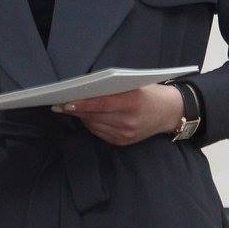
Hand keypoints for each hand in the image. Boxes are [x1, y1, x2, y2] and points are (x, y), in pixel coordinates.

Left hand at [51, 84, 182, 145]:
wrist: (169, 112)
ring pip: (94, 125)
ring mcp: (126, 134)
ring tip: (70, 107)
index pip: (101, 104)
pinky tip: (87, 116)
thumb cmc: (149, 93)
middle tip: (59, 103)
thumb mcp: (133, 85)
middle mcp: (129, 121)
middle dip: (75, 110)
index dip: (81, 104)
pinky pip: (99, 132)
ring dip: (81, 117)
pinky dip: (91, 123)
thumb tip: (83, 89)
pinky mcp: (123, 142)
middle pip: (94, 116)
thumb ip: (111, 88)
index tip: (64, 102)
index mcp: (132, 102)